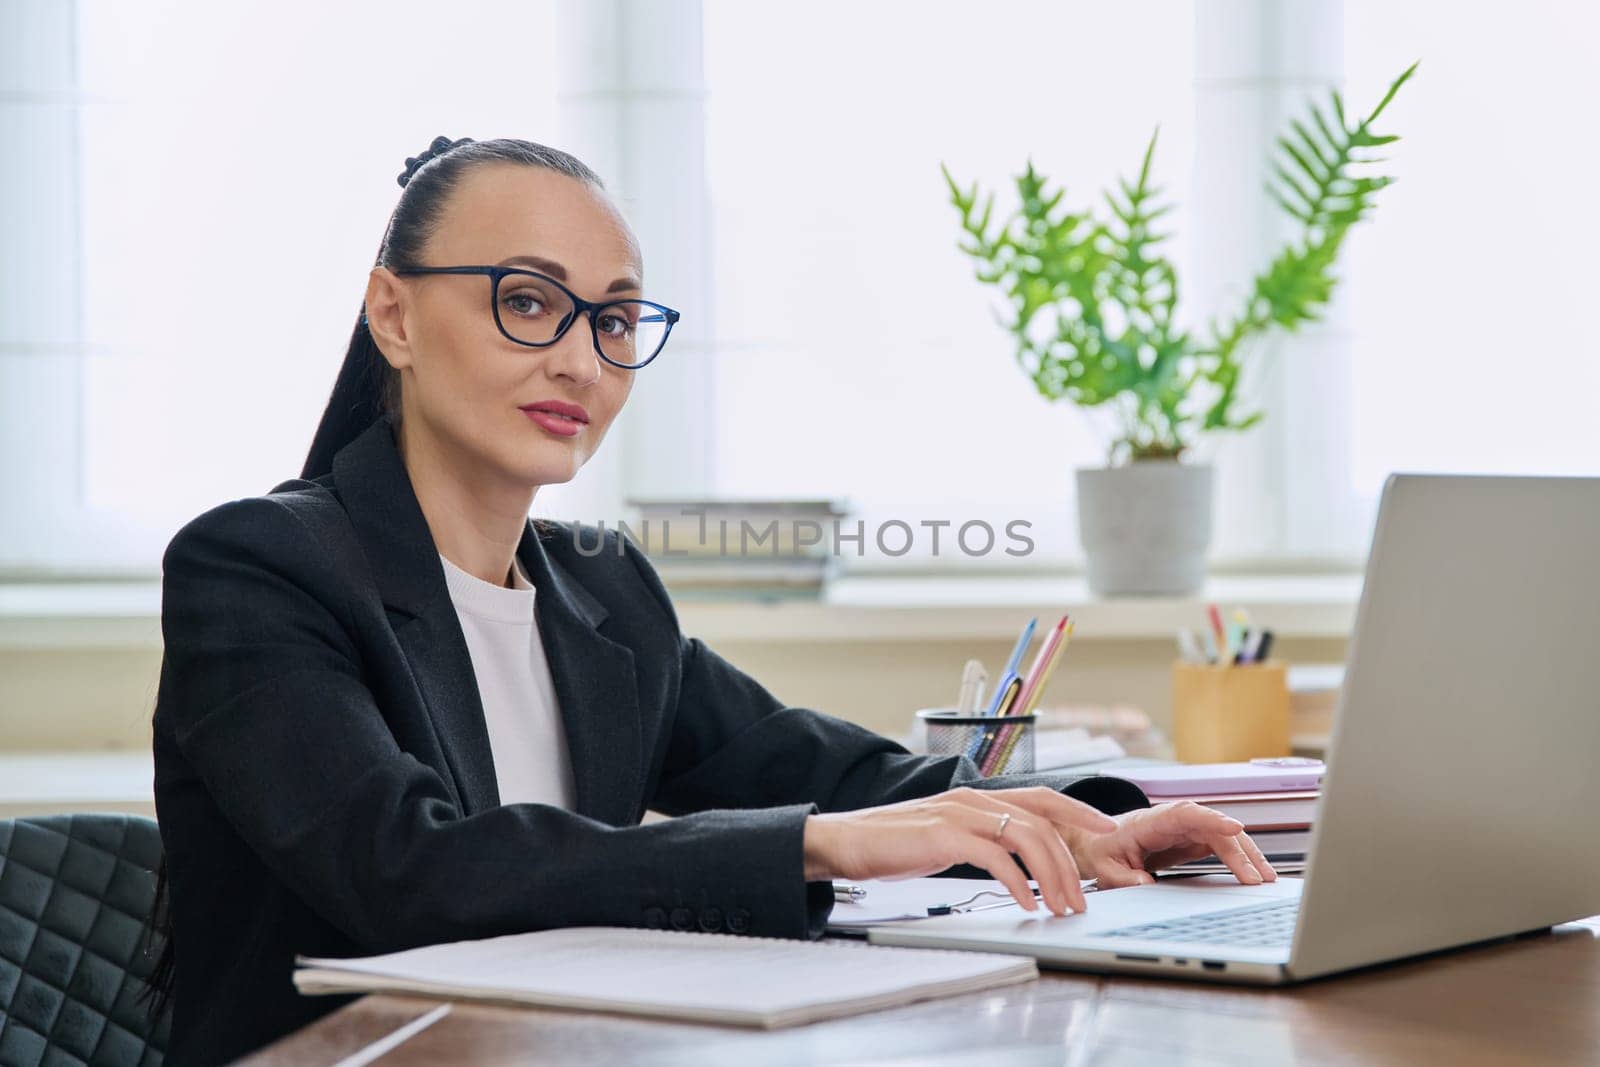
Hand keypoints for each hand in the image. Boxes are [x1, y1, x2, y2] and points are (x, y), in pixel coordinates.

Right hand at [802, 786, 1116, 915]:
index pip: (1041, 798)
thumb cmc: (892, 844)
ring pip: (1028, 837)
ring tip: (1061, 907)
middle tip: (1083, 898)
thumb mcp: (945, 838)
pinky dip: (1018, 882)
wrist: (844, 841)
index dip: (1078, 811)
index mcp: (977, 797)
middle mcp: (973, 799)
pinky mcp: (944, 835)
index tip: (1108, 828)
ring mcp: (959, 813)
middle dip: (1072, 861)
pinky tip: (1026, 903)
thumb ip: (978, 841)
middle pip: (1042, 821)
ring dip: (1052, 876)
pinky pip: (996, 857)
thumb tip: (1014, 864)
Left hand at [1065, 800, 1278, 887]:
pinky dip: (1239, 859)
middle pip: (1213, 828)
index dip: (1212, 819)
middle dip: (1239, 850)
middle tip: (1256, 878)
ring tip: (1266, 878)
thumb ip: (1123, 876)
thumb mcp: (1104, 867)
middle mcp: (1174, 821)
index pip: (1187, 814)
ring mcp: (1186, 829)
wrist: (1098, 842)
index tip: (1235, 828)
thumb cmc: (1101, 849)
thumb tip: (1146, 883)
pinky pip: (1221, 845)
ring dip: (1246, 854)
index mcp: (1152, 821)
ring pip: (1222, 836)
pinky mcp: (1192, 840)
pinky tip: (1254, 874)